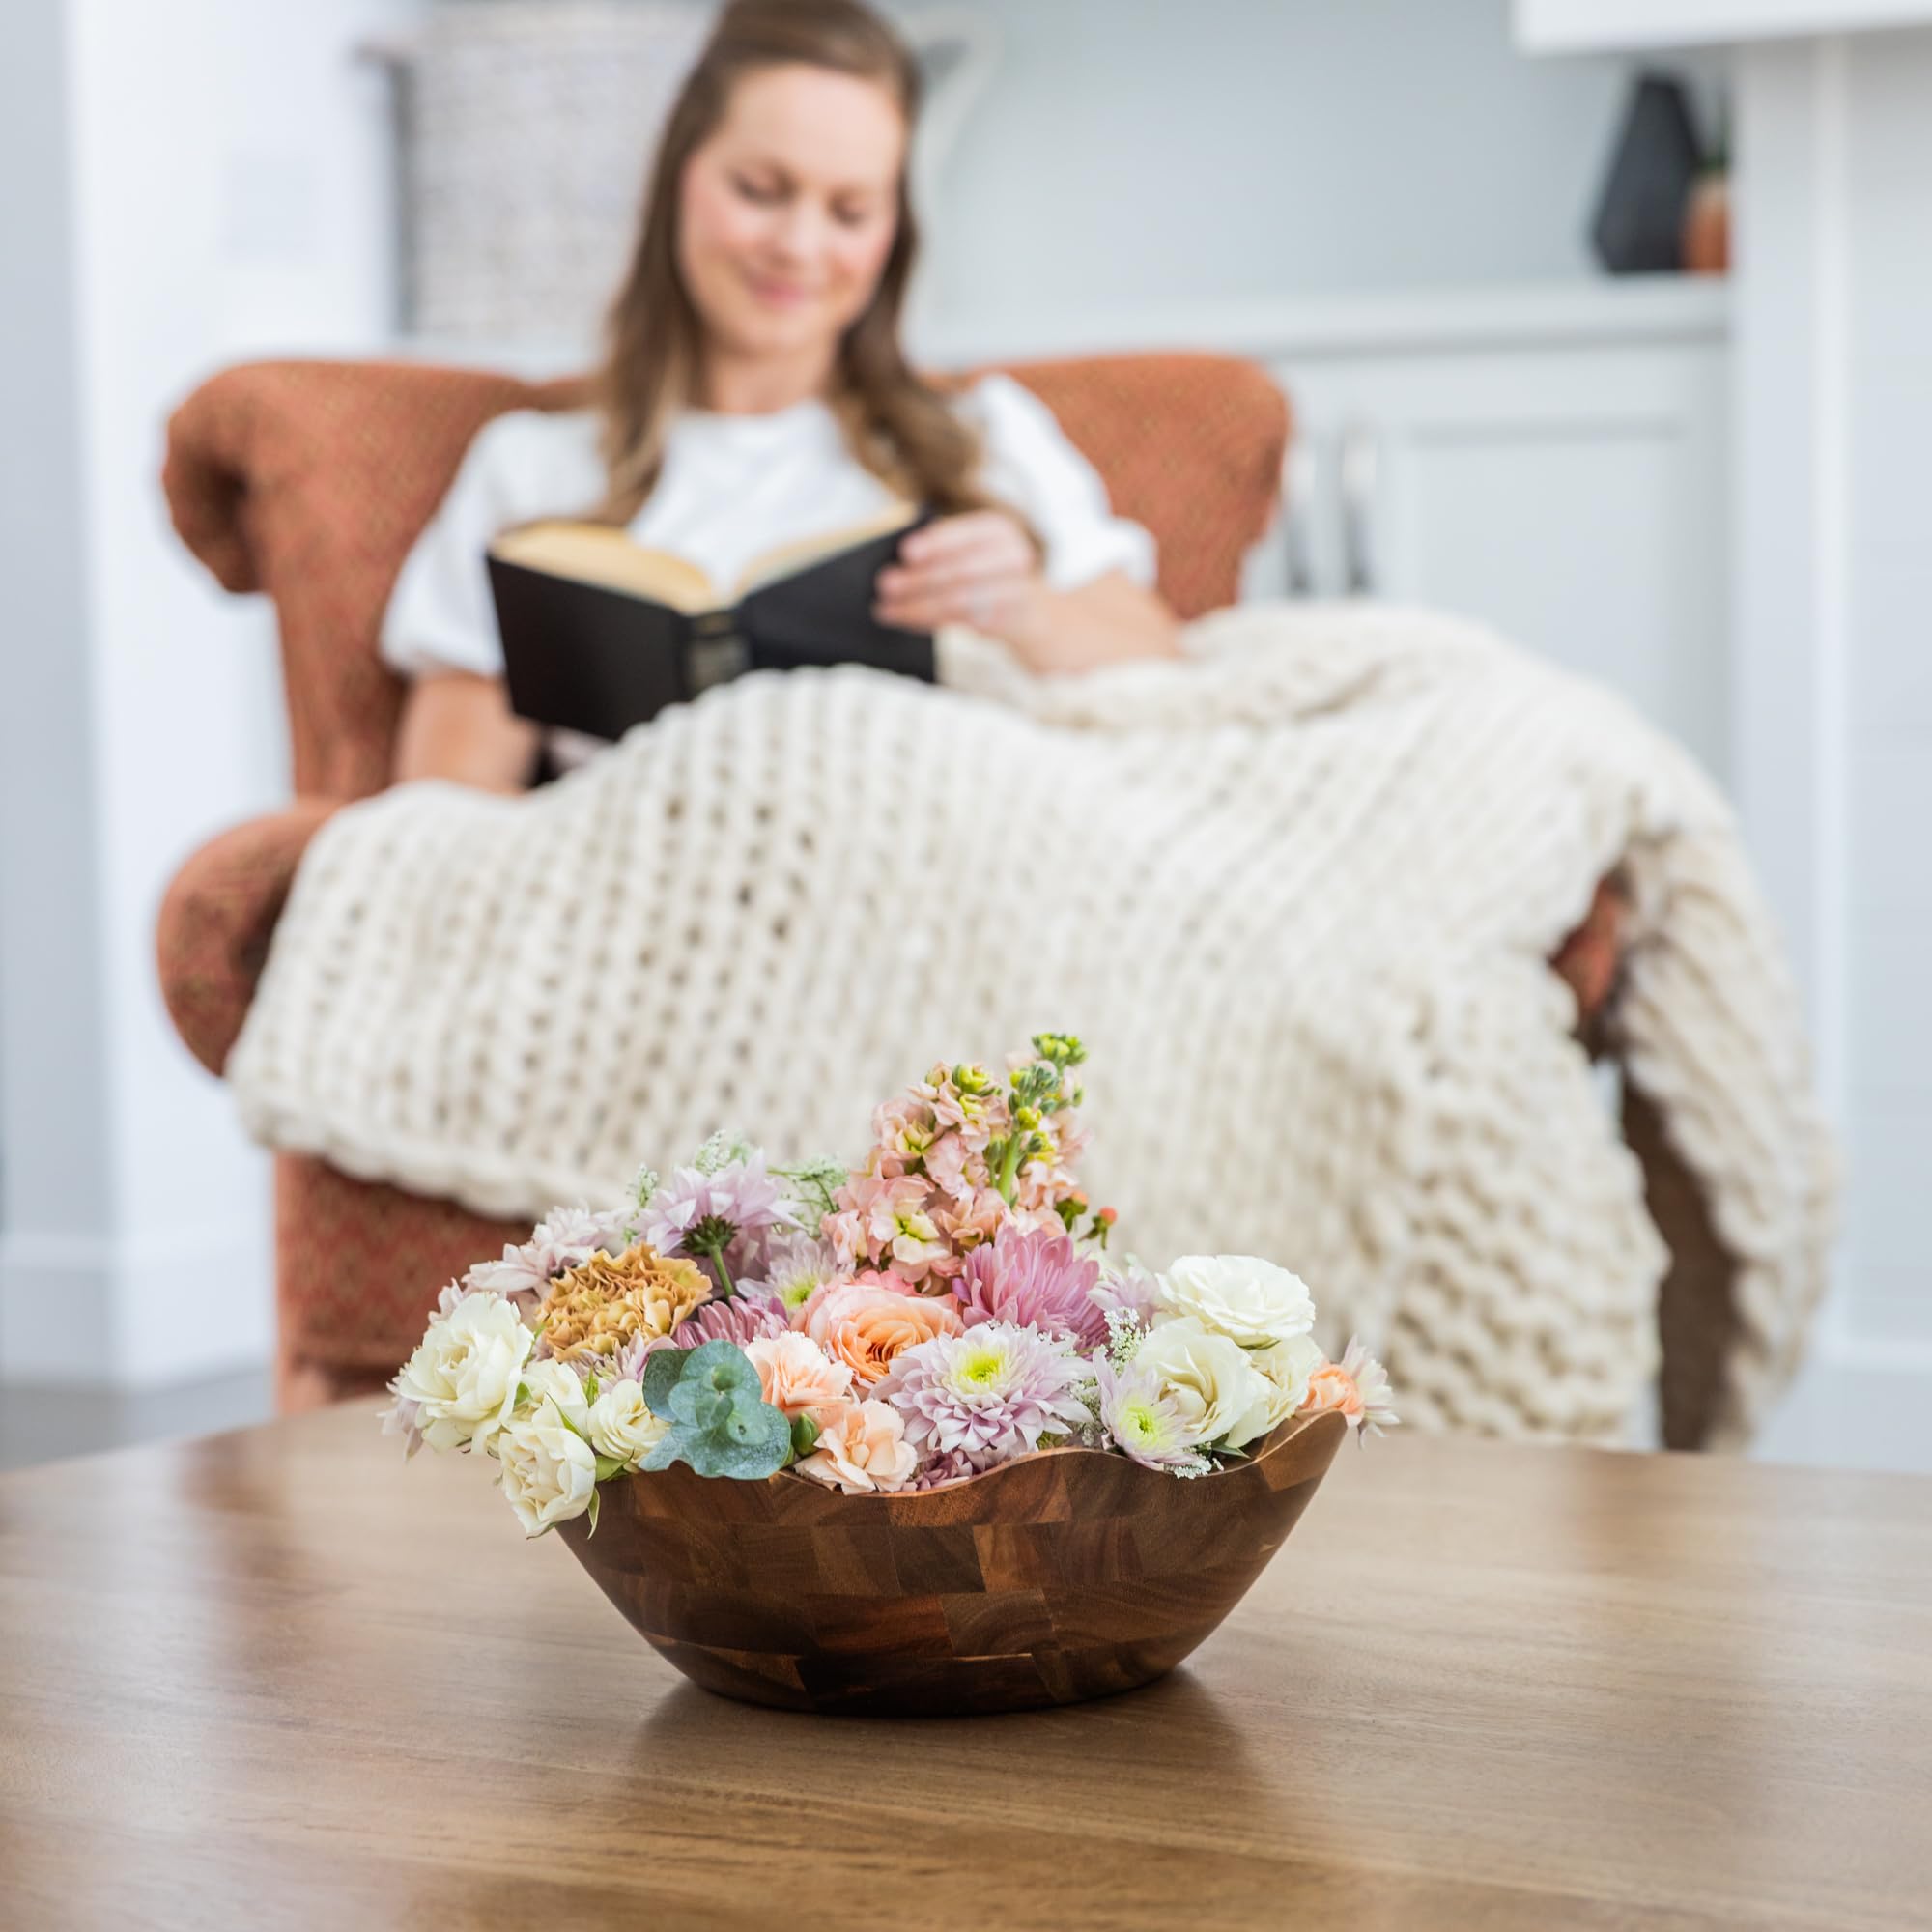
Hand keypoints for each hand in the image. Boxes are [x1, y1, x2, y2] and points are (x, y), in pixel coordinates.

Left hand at [872, 510, 1045, 642]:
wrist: (1030, 610)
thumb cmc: (985, 572)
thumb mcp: (970, 552)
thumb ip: (941, 552)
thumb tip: (897, 565)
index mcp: (998, 529)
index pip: (964, 533)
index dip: (935, 543)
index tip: (905, 552)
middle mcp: (1012, 556)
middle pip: (959, 569)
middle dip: (918, 579)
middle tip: (885, 585)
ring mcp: (1015, 591)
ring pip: (958, 600)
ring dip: (917, 606)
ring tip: (886, 610)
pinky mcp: (1008, 621)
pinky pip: (962, 621)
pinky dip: (929, 620)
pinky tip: (907, 620)